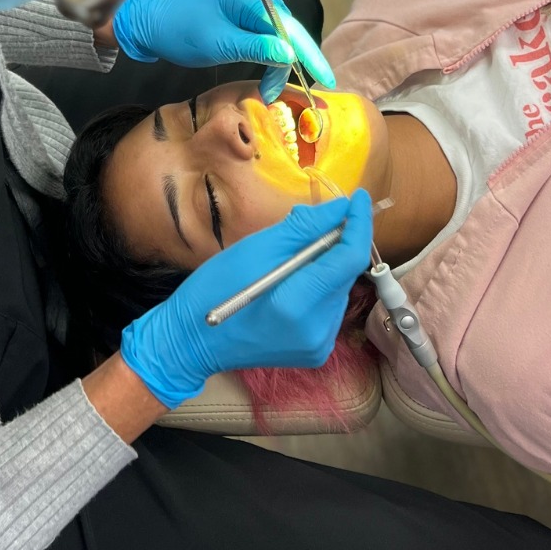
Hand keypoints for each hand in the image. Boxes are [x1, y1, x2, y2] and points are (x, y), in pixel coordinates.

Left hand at [111, 0, 336, 90]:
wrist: (154, 25)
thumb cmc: (181, 32)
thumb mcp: (219, 44)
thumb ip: (255, 48)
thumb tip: (289, 55)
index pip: (290, 27)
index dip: (310, 55)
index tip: (326, 79)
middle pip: (289, 33)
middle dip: (292, 65)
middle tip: (280, 94)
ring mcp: (253, 4)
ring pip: (281, 39)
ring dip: (279, 67)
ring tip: (268, 91)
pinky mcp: (247, 17)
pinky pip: (269, 39)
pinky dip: (270, 60)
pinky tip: (267, 78)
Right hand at [119, 191, 372, 408]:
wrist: (192, 342)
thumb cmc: (213, 289)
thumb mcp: (256, 248)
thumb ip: (305, 228)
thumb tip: (342, 208)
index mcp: (297, 305)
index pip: (349, 259)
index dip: (358, 224)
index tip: (358, 198)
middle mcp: (317, 330)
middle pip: (345, 274)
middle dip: (337, 244)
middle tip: (313, 224)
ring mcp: (319, 345)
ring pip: (339, 290)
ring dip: (326, 266)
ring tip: (293, 258)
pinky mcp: (316, 351)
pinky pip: (329, 307)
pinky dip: (319, 288)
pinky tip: (294, 283)